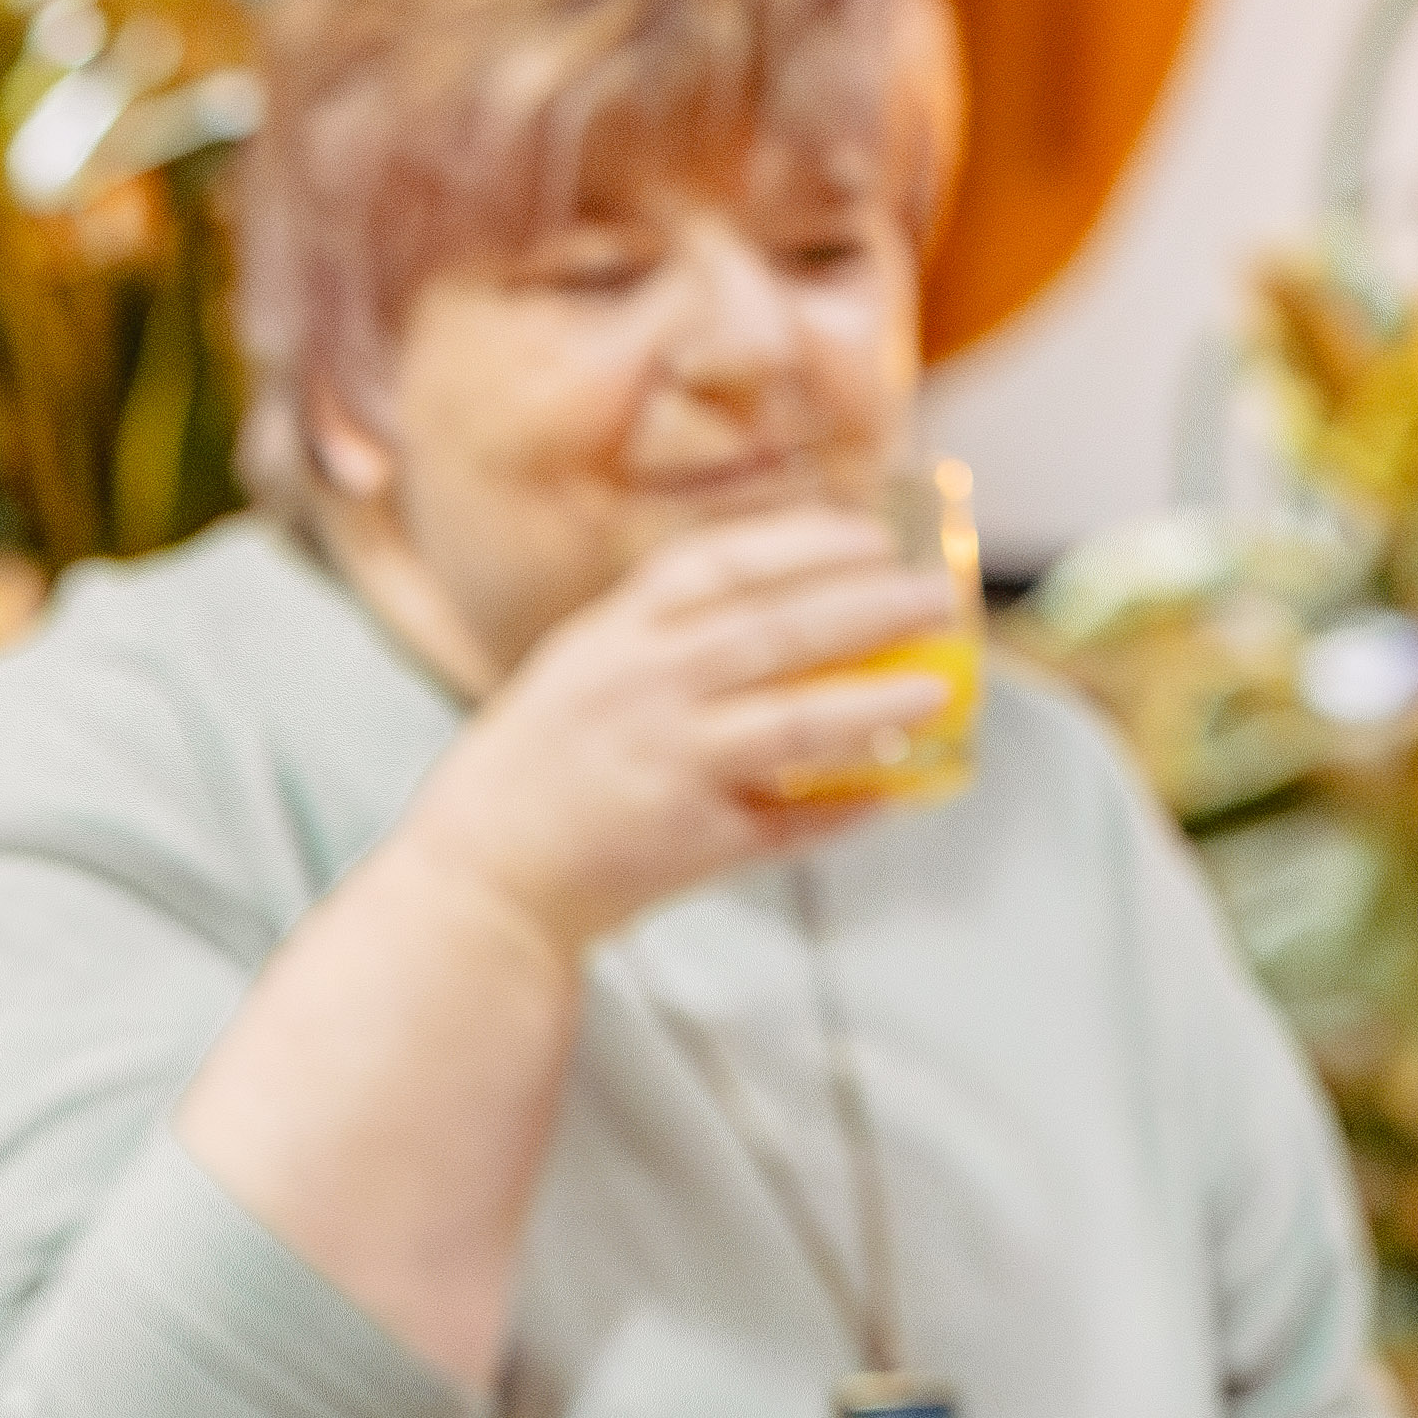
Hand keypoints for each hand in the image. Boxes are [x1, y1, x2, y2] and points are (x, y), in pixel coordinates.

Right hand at [385, 504, 966, 958]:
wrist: (479, 880)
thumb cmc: (532, 774)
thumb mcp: (579, 671)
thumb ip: (664, 636)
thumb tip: (786, 604)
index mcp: (612, 636)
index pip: (722, 562)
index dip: (806, 542)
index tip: (870, 537)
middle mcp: (642, 688)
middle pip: (778, 628)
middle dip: (870, 605)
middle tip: (937, 594)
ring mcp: (668, 763)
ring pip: (796, 719)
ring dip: (877, 701)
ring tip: (938, 686)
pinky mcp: (689, 838)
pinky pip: (790, 818)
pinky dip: (850, 806)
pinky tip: (902, 790)